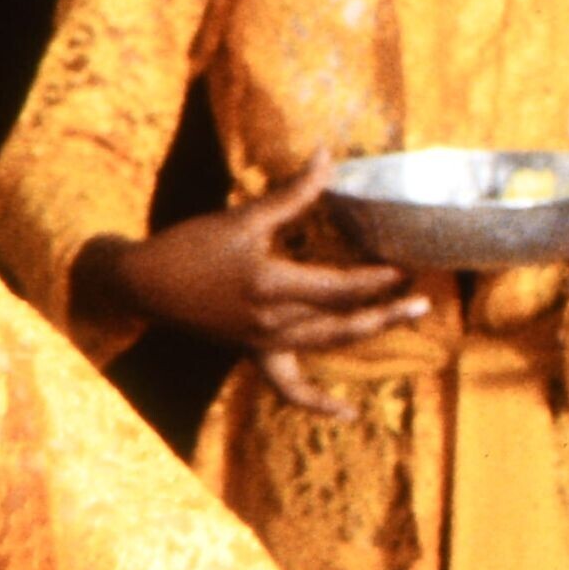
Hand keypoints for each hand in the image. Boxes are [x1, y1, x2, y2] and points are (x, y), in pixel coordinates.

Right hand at [95, 171, 431, 383]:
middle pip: (343, 322)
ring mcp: (264, 343)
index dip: (373, 280)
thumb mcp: (244, 217)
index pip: (336, 288)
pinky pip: (291, 388)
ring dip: (368, 334)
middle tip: (423, 302)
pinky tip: (348, 413)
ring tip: (403, 320)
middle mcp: (272, 322)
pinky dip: (319, 403)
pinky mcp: (255, 354)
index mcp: (270, 285)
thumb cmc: (191, 246)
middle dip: (386, 312)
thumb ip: (293, 194)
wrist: (145, 285)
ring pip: (328, 346)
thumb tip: (328, 156)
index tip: (403, 269)